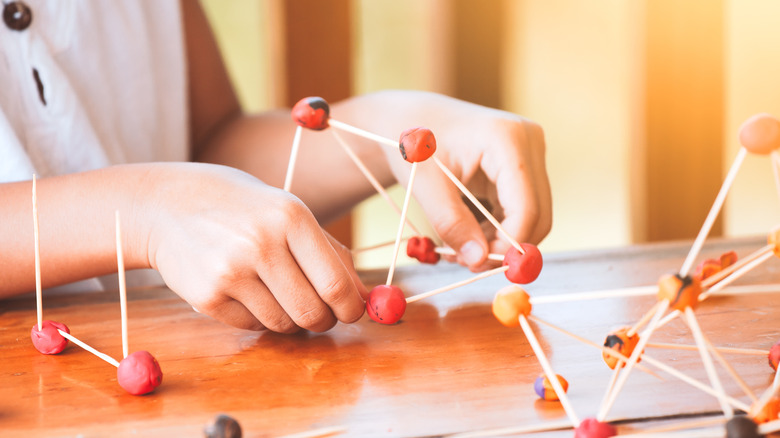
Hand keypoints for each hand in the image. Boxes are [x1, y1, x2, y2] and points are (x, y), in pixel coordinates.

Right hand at [141, 163, 366, 331]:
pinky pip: (252, 326)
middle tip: (320, 315)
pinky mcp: (207, 296)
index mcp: (291, 217)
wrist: (169, 205)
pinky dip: (259, 319)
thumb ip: (332, 254)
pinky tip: (248, 293)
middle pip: (313, 312)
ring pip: (284, 325)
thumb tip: (367, 298)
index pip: (336, 283)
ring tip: (279, 295)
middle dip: (324, 321)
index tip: (351, 312)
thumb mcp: (290, 214)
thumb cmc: (245, 210)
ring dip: (291, 320)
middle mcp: (261, 243)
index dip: (351, 308)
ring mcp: (231, 271)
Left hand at [339, 91, 551, 270]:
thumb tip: (479, 261)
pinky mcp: (524, 167)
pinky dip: (497, 230)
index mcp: (507, 139)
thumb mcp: (425, 185)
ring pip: (532, 217)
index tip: (476, 266)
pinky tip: (467, 232)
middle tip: (467, 264)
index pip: (526, 207)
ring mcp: (530, 154)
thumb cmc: (412, 144)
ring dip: (500, 241)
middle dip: (505, 247)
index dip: (507, 244)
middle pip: (538, 215)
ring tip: (459, 247)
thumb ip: (451, 223)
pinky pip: (521, 211)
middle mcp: (529, 142)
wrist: (408, 119)